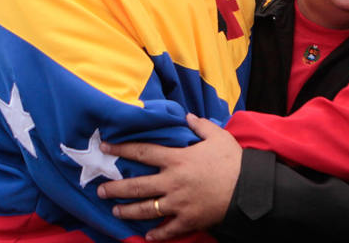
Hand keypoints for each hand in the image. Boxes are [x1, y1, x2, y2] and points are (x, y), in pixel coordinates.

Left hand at [97, 114, 242, 240]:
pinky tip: (148, 236)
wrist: (248, 189)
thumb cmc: (233, 161)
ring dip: (128, 211)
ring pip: (146, 209)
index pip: (143, 152)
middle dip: (115, 188)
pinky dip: (157, 234)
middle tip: (100, 190)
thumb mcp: (218, 136)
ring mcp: (178, 203)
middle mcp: (172, 182)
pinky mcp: (187, 220)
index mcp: (177, 160)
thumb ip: (200, 125)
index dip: (122, 149)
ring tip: (116, 211)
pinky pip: (167, 229)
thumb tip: (187, 116)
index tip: (105, 148)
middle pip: (137, 185)